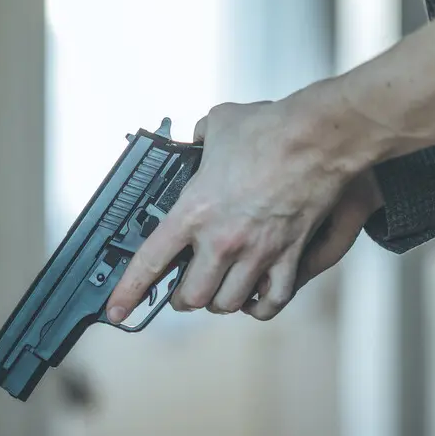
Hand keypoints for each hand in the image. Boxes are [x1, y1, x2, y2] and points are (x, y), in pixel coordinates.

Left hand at [106, 94, 378, 321]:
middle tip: (182, 291)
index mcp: (194, 212)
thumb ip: (199, 140)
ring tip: (217, 293)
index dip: (129, 292)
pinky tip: (254, 298)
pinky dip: (260, 306)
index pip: (150, 263)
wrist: (317, 138)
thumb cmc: (267, 129)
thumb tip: (198, 140)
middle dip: (182, 298)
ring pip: (227, 303)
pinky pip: (272, 301)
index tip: (116, 310)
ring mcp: (256, 253)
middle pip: (191, 296)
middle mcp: (222, 241)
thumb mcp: (216, 125)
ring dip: (218, 302)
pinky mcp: (288, 257)